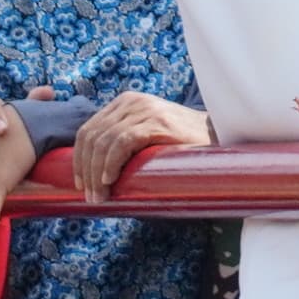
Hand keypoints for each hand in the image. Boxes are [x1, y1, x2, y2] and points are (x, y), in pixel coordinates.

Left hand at [72, 90, 212, 194]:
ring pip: (103, 141)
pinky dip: (111, 163)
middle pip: (91, 136)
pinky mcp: (156, 122)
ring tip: (100, 196)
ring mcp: (145, 109)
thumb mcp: (147, 138)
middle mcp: (132, 101)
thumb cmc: (183, 147)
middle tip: (90, 196)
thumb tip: (94, 174)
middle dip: (84, 169)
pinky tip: (110, 180)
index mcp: (126, 103)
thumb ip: (124, 144)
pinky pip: (122, 142)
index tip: (81, 185)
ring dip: (96, 173)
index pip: (88, 130)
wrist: (219, 138)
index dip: (79, 159)